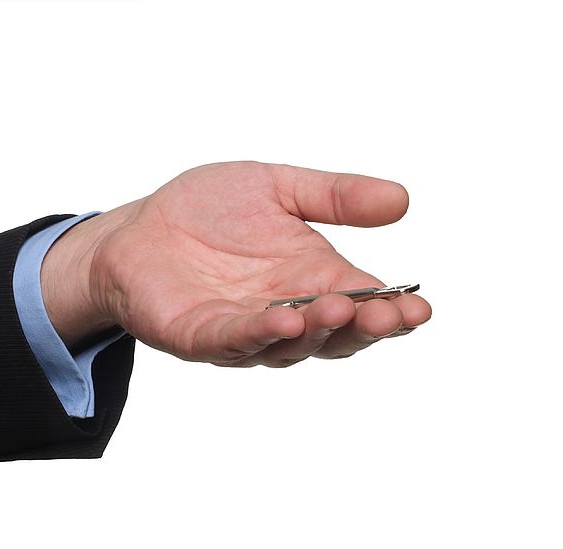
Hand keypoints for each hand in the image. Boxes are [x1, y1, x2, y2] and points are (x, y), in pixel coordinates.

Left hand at [41, 161, 430, 366]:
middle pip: (338, 335)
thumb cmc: (210, 210)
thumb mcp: (280, 188)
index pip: (365, 305)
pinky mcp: (202, 337)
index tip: (420, 306)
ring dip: (318, 331)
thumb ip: (335, 197)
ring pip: (291, 346)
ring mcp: (247, 332)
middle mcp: (289, 313)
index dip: (394, 311)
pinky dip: (260, 335)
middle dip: (366, 328)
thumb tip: (402, 200)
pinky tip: (284, 321)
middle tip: (390, 314)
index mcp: (315, 281)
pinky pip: (235, 341)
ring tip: (340, 307)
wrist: (141, 226)